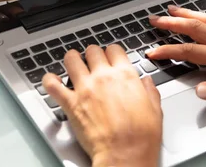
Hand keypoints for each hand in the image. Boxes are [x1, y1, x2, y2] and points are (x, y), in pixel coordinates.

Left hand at [42, 45, 161, 166]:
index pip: (114, 49)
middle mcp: (104, 77)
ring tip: (73, 64)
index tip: (110, 57)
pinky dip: (50, 80)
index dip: (111, 52)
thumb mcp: (155, 110)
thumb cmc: (140, 138)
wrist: (125, 155)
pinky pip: (52, 85)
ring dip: (72, 60)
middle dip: (92, 55)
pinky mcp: (71, 103)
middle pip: (92, 51)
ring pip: (71, 59)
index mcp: (125, 75)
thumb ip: (150, 91)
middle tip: (92, 62)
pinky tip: (53, 81)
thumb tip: (146, 82)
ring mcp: (85, 88)